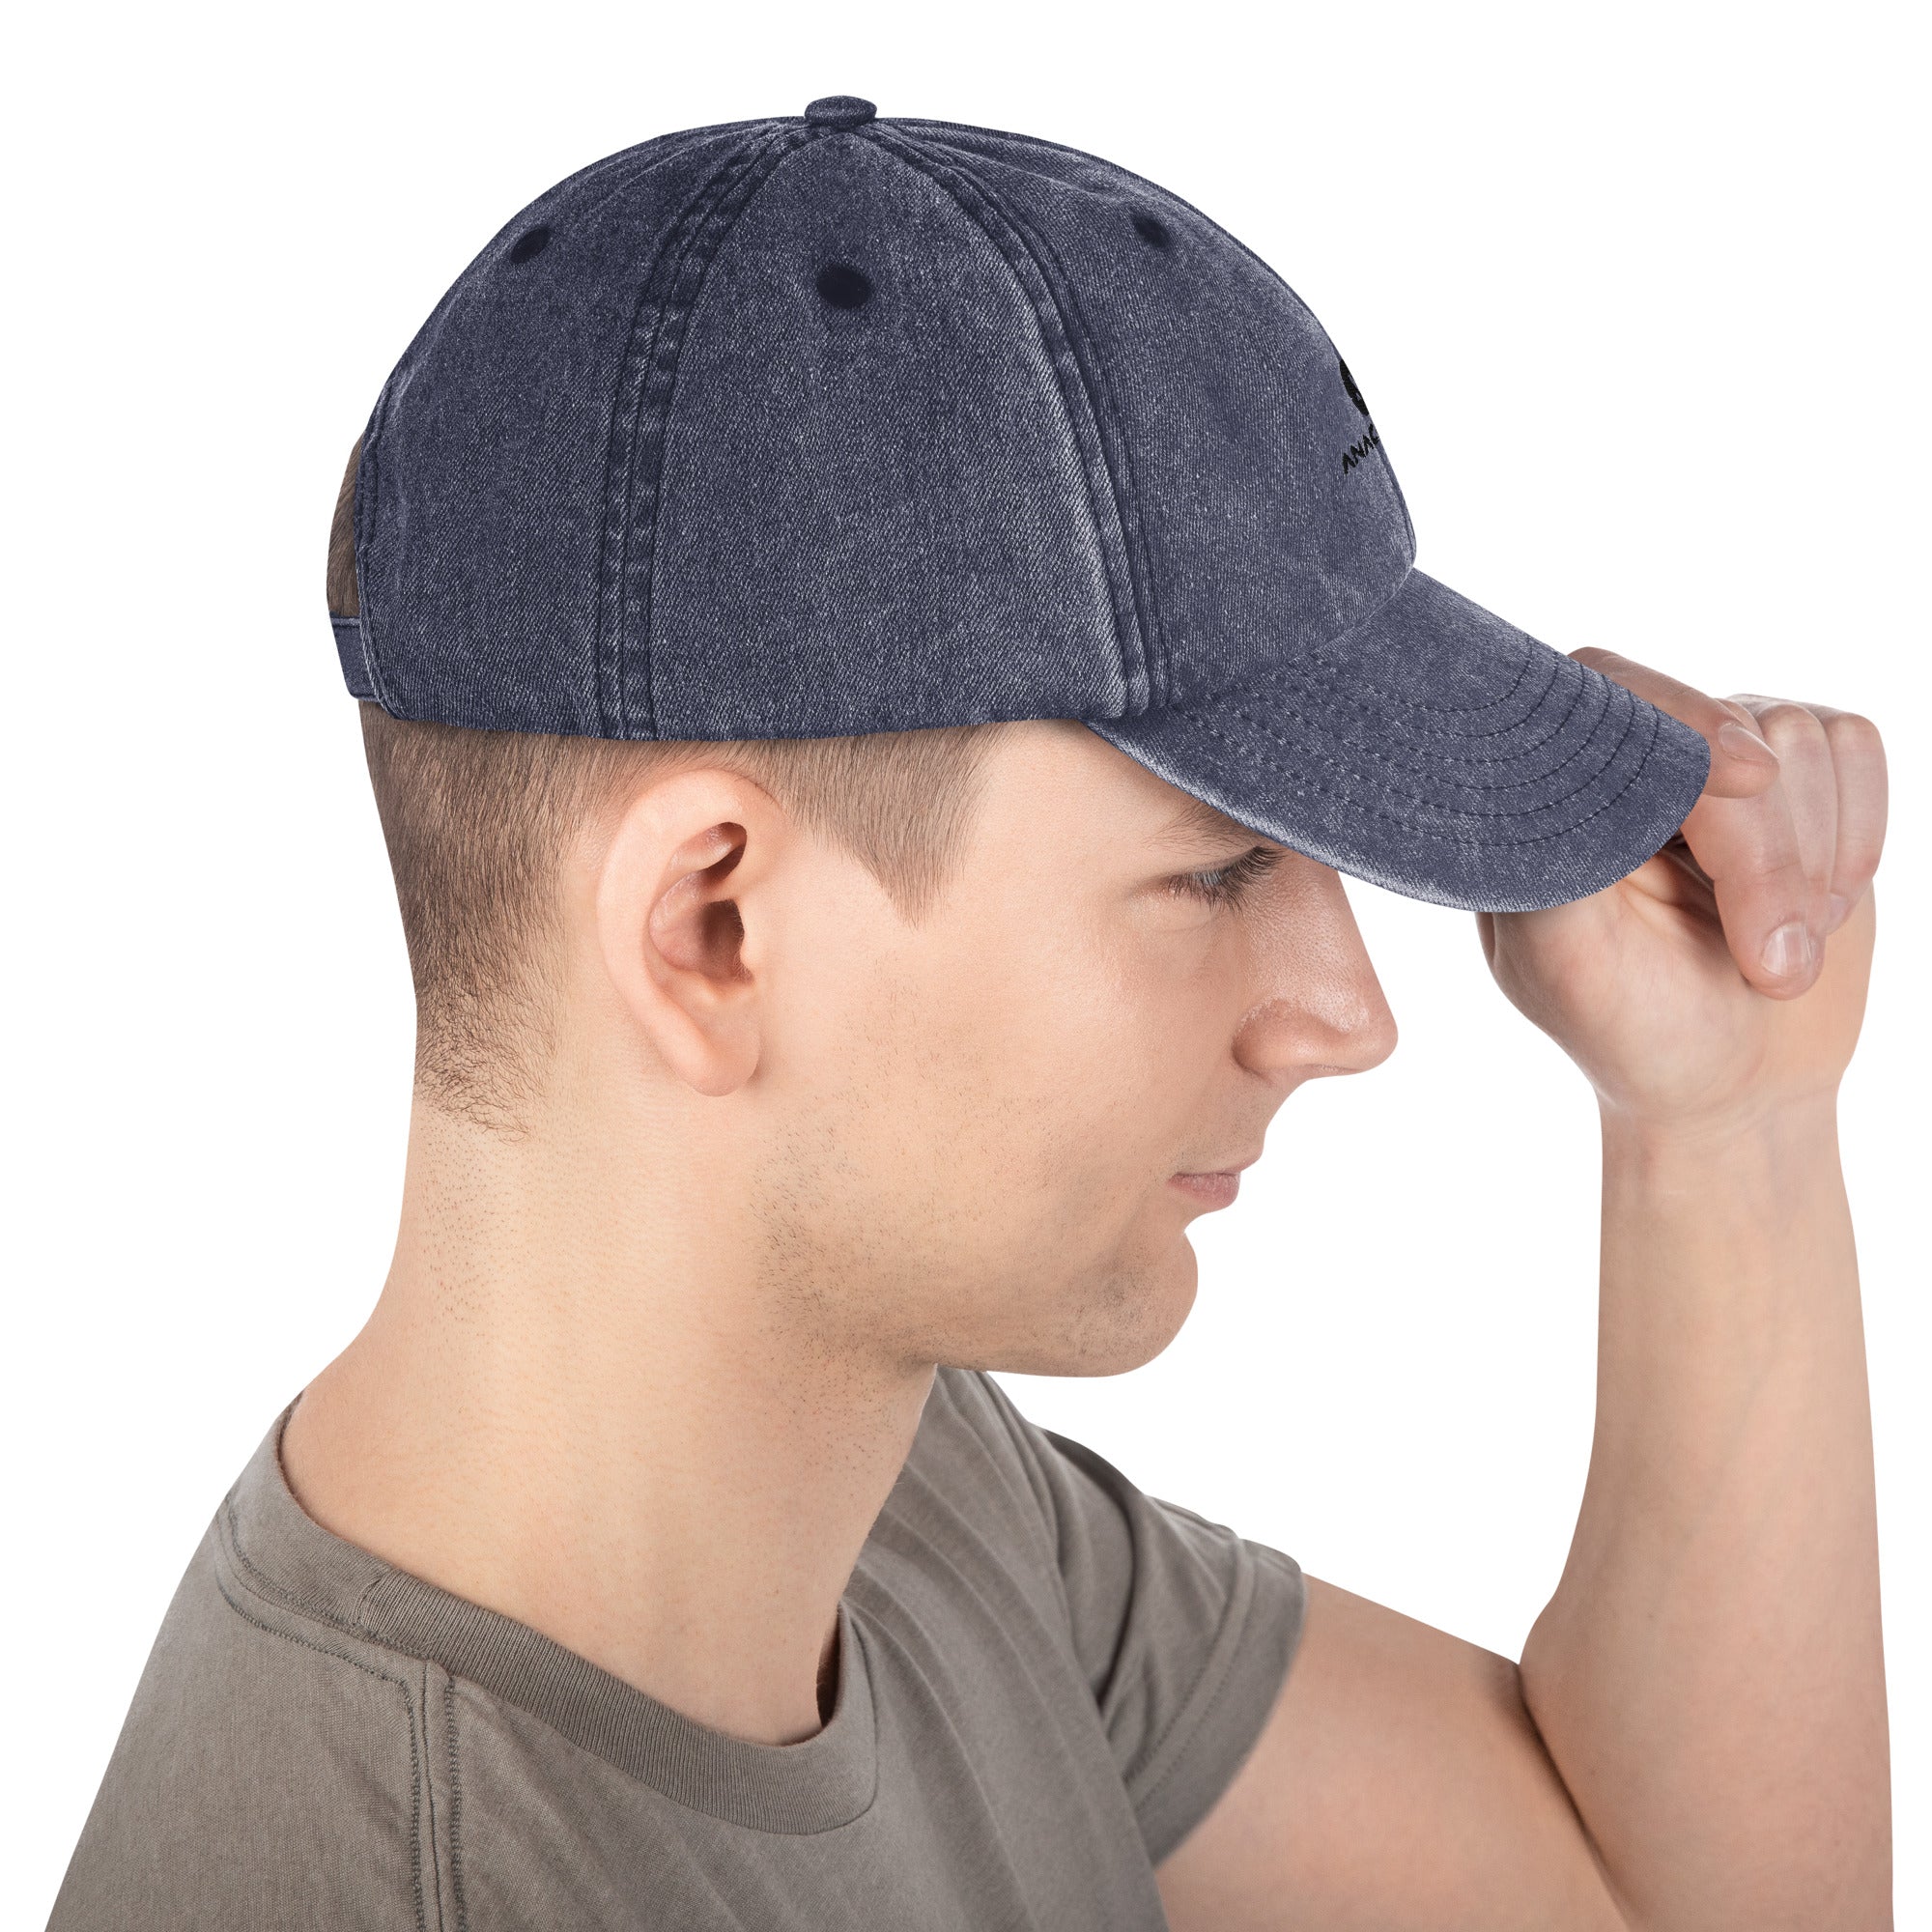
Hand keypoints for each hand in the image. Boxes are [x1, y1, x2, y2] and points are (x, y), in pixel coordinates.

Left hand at [1474, 651, 1887, 1131]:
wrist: (1731, 1080)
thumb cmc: (1632, 1029)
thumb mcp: (1570, 966)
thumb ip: (1559, 868)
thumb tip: (1573, 778)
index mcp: (1551, 794)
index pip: (1606, 691)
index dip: (1681, 720)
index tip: (1746, 776)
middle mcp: (1631, 755)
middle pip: (1725, 730)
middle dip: (1763, 857)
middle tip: (1768, 966)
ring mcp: (1716, 753)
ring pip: (1799, 738)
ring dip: (1810, 863)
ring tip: (1774, 948)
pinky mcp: (1797, 767)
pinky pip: (1855, 748)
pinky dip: (1857, 836)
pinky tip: (1818, 907)